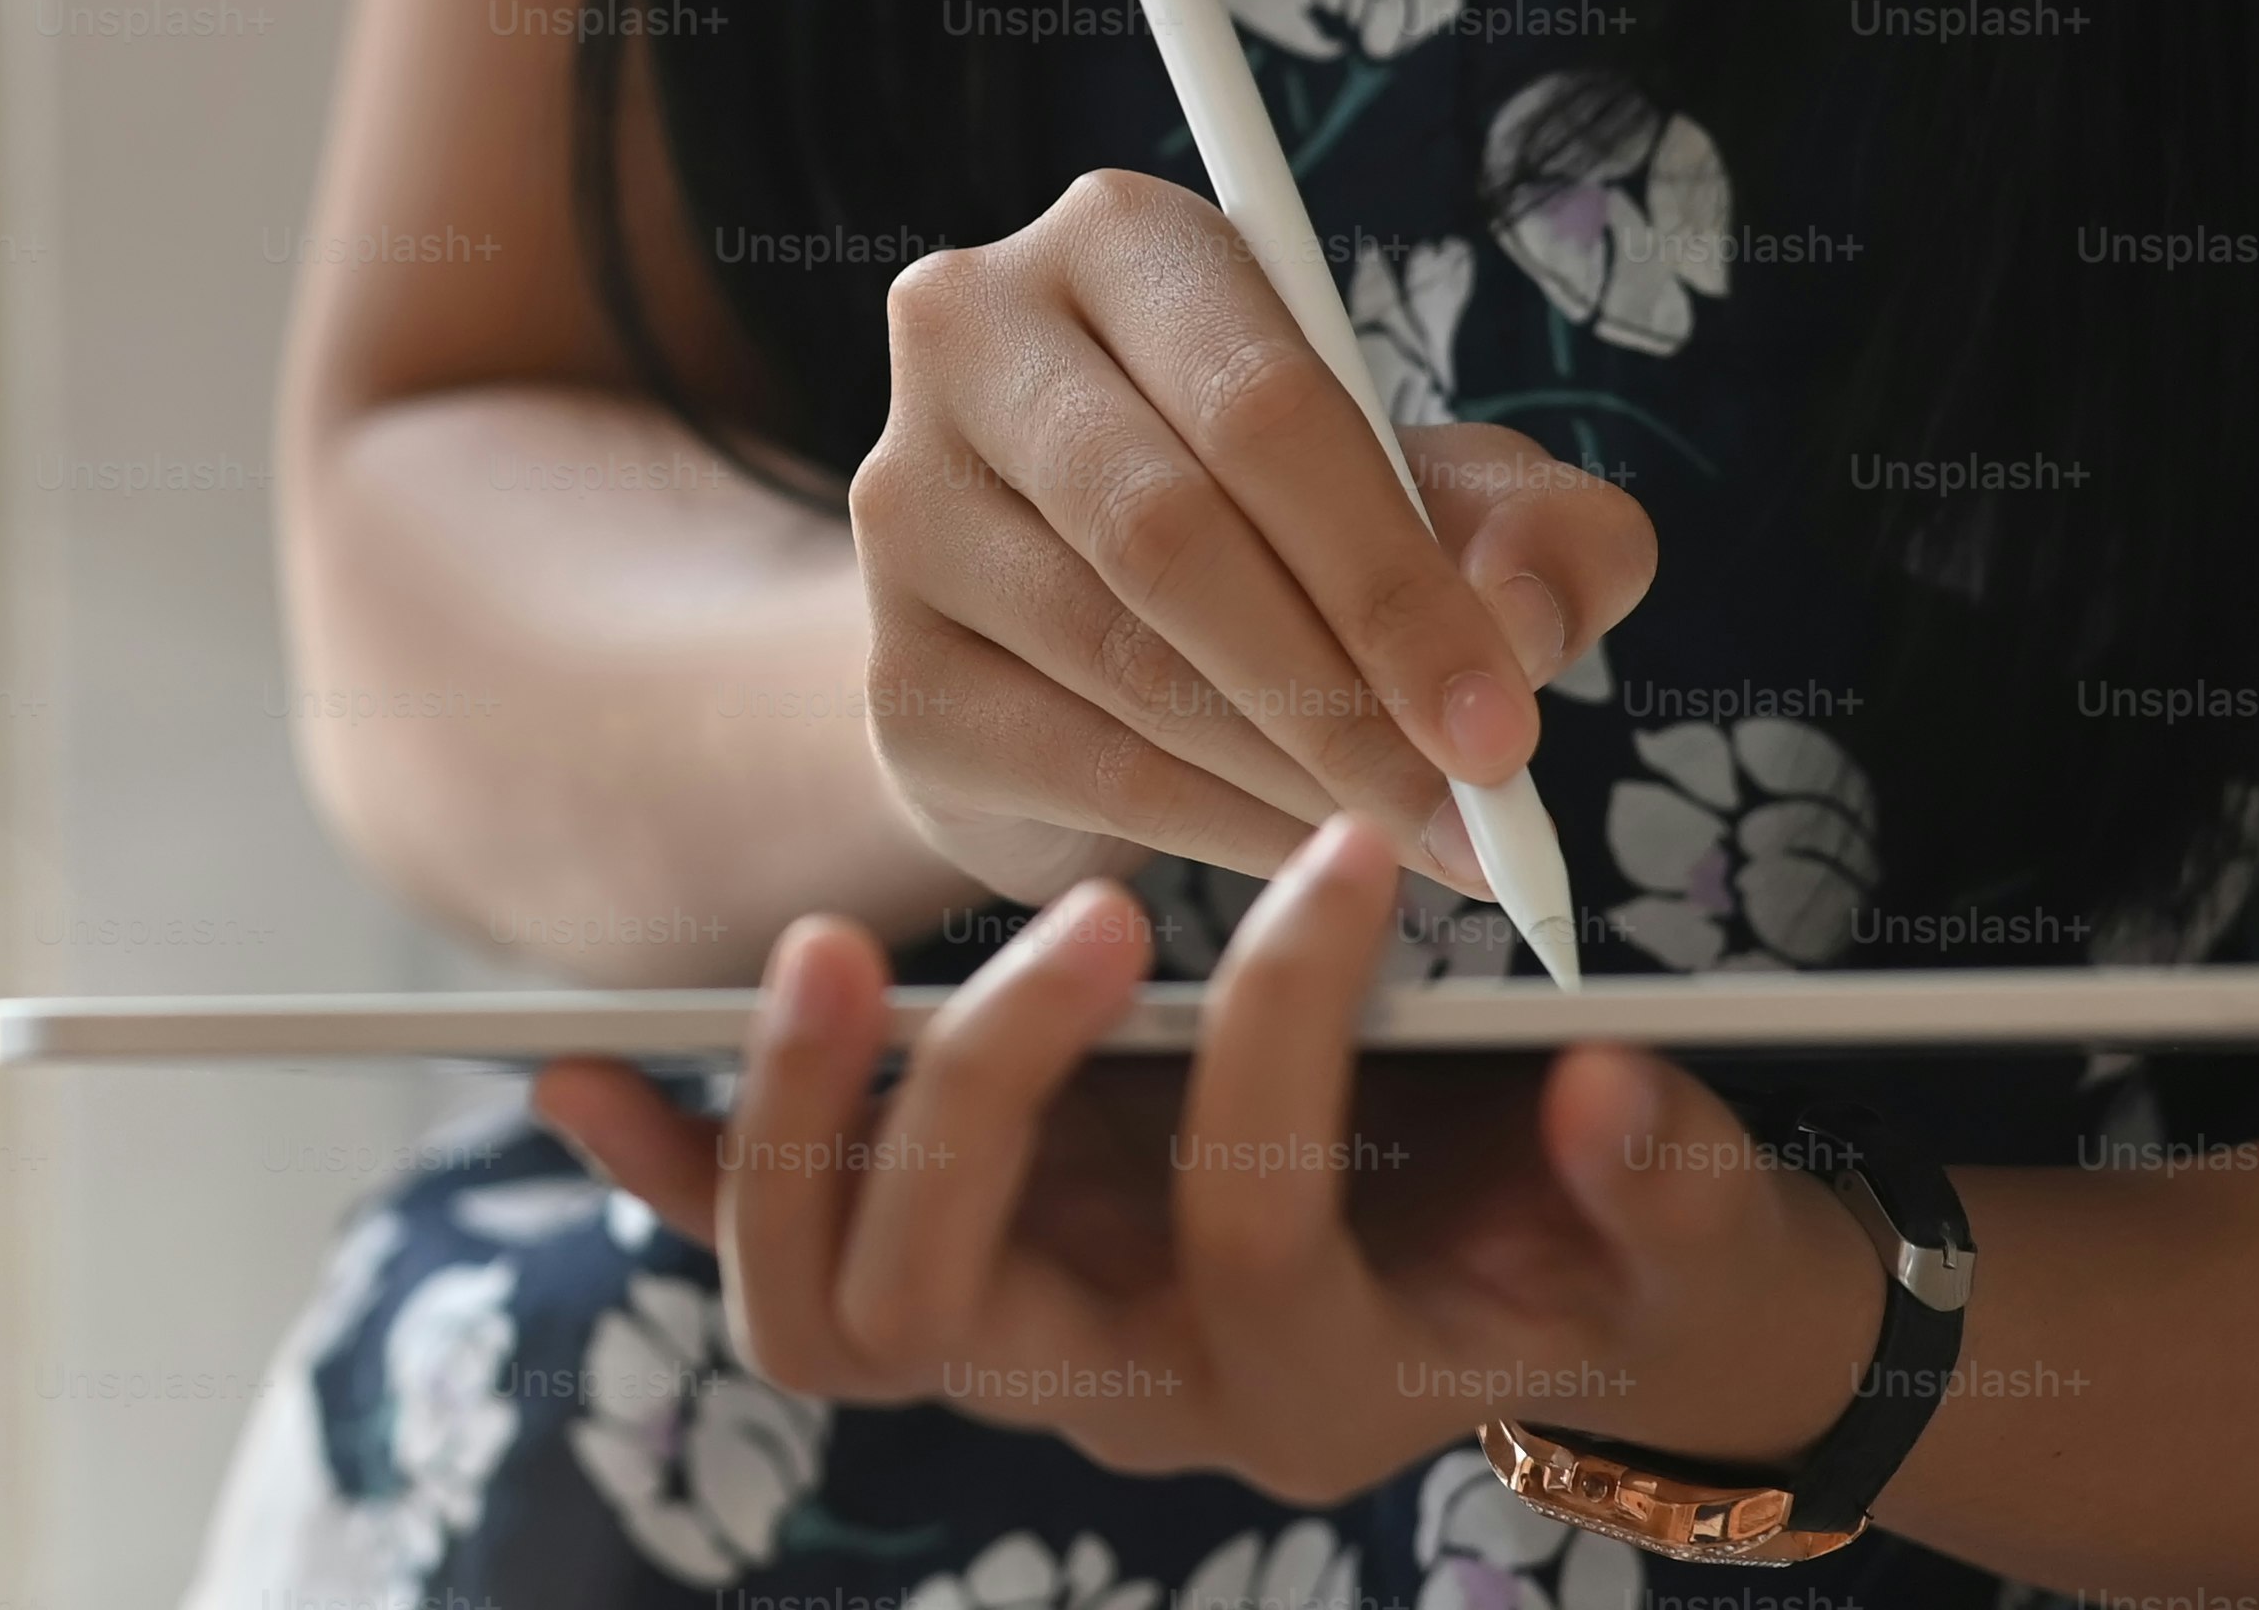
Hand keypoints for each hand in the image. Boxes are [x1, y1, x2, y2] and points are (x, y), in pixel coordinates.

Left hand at [532, 820, 1888, 1509]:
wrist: (1557, 1309)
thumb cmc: (1610, 1242)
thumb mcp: (1681, 1224)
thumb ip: (1664, 1179)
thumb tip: (1619, 1102)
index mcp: (1319, 1387)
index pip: (1251, 1233)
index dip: (1284, 1039)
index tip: (1335, 857)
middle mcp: (1140, 1401)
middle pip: (968, 1309)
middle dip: (985, 1100)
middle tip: (1066, 914)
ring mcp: (1029, 1352)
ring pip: (831, 1317)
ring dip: (794, 1136)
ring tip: (815, 957)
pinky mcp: (957, 1283)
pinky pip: (772, 1262)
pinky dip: (673, 1175)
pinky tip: (577, 1076)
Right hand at [853, 169, 1656, 901]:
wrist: (1082, 634)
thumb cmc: (1288, 524)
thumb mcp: (1448, 495)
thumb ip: (1541, 531)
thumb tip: (1516, 619)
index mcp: (1122, 241)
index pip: (1265, 403)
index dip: (1394, 578)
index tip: (1502, 726)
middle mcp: (975, 338)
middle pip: (1168, 529)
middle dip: (1345, 693)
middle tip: (1470, 808)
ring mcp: (908, 506)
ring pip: (1122, 660)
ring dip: (1296, 772)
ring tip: (1414, 834)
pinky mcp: (895, 671)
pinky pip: (1078, 768)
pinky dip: (1222, 829)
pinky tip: (1309, 849)